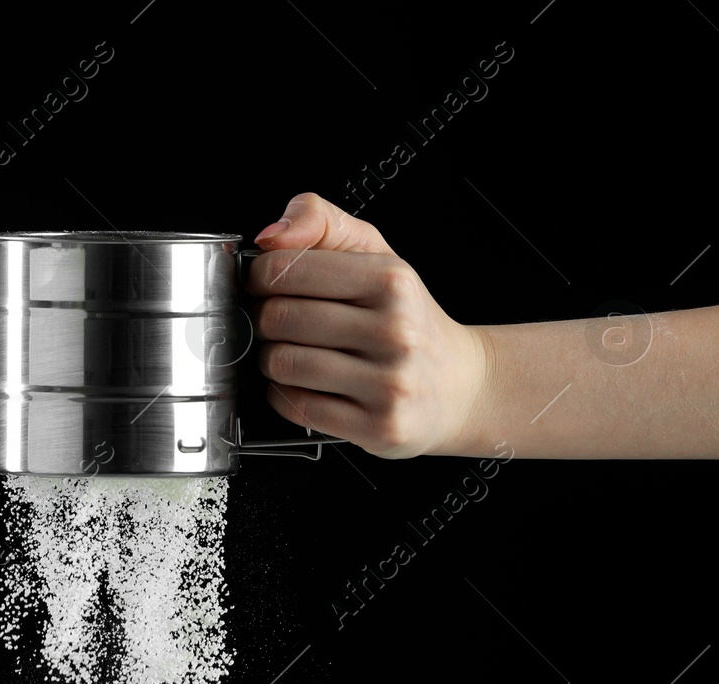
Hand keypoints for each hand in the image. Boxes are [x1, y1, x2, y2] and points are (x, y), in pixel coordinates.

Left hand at [246, 193, 491, 458]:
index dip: (260, 277)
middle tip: (280, 323)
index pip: (284, 269)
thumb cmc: (406, 319)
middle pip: (279, 318)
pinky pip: (297, 407)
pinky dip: (285, 396)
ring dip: (272, 361)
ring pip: (283, 364)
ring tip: (293, 354)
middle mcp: (396, 331)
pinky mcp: (379, 426)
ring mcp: (390, 383)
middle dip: (265, 321)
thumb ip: (321, 222)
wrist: (459, 385)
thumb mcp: (374, 253)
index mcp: (391, 280)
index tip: (266, 285)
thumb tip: (271, 234)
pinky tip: (305, 385)